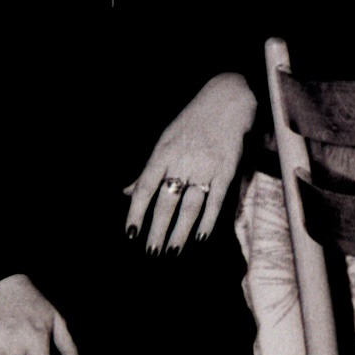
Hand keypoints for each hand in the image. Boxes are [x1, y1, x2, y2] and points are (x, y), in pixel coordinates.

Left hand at [124, 73, 256, 253]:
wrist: (227, 100)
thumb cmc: (191, 123)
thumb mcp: (164, 141)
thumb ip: (147, 171)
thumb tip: (126, 192)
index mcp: (162, 154)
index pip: (144, 187)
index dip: (136, 212)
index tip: (130, 234)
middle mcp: (182, 162)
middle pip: (166, 202)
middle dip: (157, 230)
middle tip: (150, 253)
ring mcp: (205, 167)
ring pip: (190, 207)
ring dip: (180, 232)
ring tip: (172, 252)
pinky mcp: (226, 171)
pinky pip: (216, 201)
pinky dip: (207, 221)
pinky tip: (199, 238)